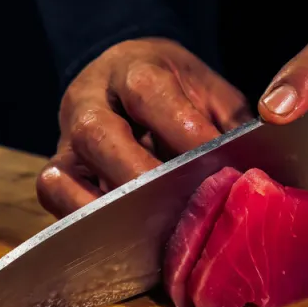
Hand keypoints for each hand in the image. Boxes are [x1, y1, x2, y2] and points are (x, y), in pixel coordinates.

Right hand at [37, 38, 251, 217]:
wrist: (122, 78)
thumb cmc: (174, 90)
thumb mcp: (207, 91)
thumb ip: (229, 124)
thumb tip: (254, 170)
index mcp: (132, 69)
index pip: (149, 95)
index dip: (182, 132)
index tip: (217, 165)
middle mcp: (88, 101)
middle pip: (99, 135)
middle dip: (139, 176)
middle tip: (178, 206)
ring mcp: (65, 139)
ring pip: (65, 173)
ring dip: (105, 207)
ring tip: (145, 231)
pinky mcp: (57, 170)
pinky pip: (54, 197)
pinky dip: (80, 219)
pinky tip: (115, 237)